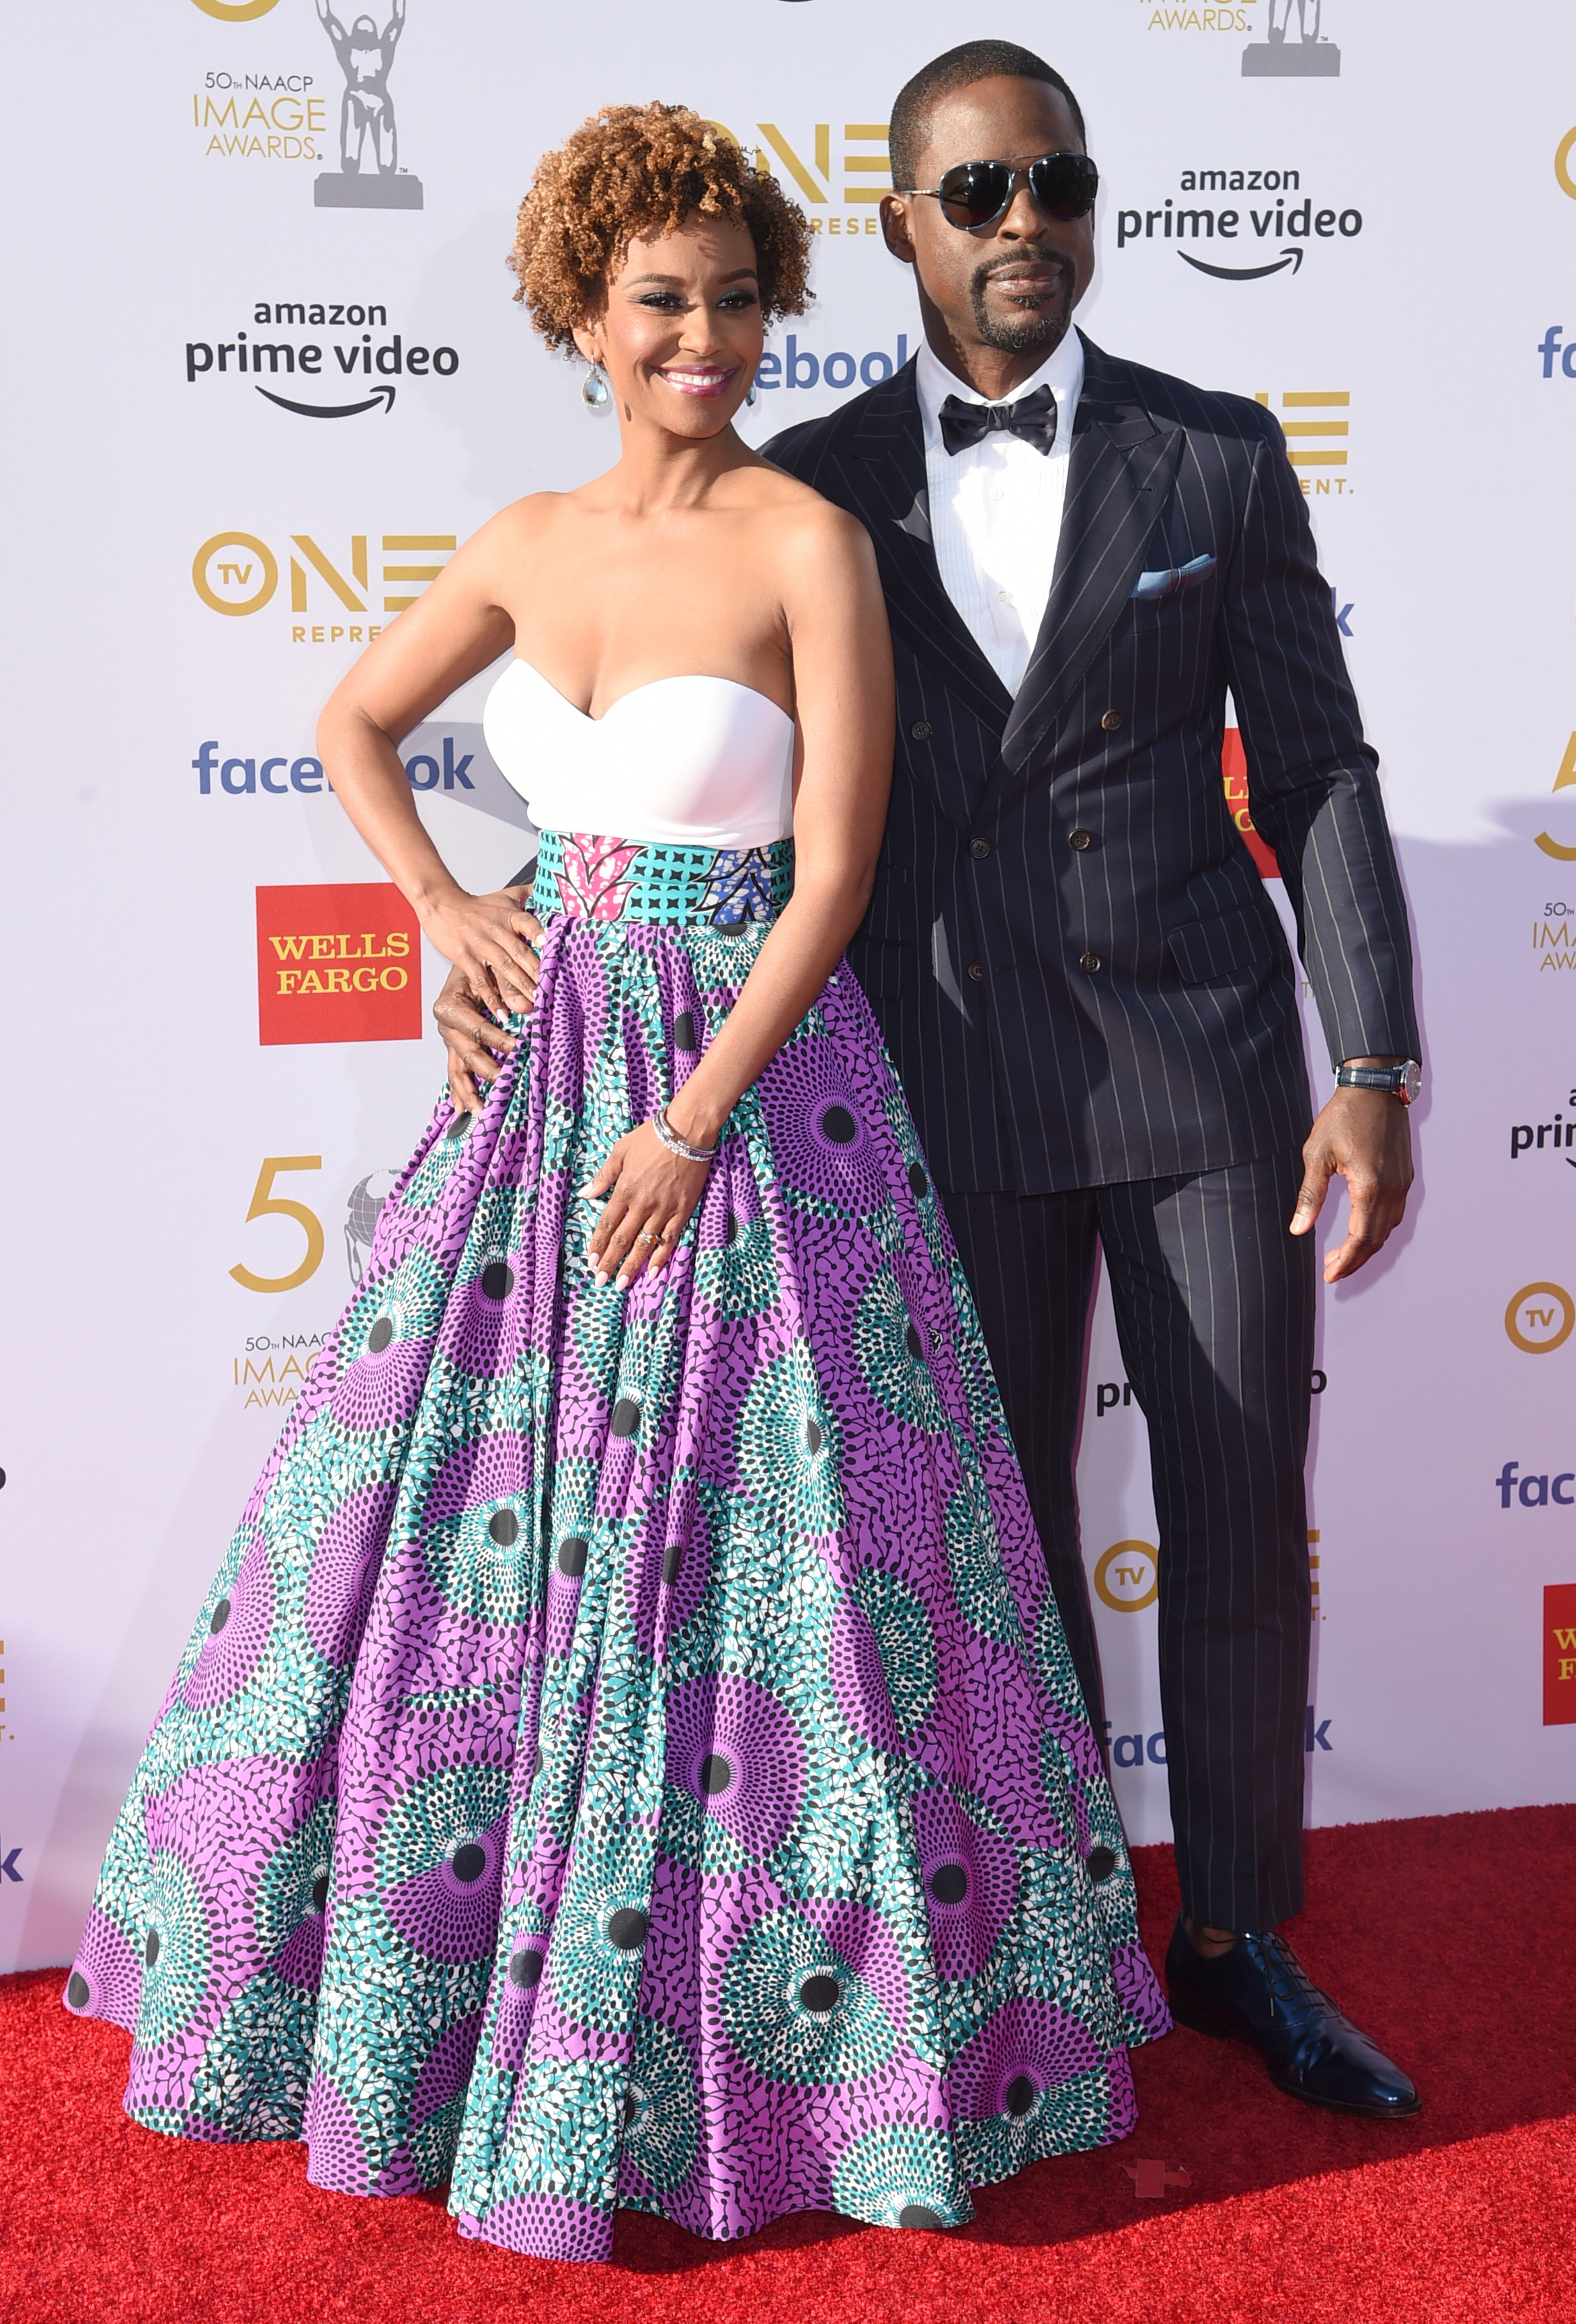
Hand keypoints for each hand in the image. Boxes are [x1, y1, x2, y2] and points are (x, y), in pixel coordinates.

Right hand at [422, 885, 539, 1017]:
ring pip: (503, 968)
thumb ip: (530, 893)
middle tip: (550, 989)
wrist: (442, 905)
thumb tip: (555, 888)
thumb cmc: (478, 905)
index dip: (538, 932)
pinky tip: (503, 1013)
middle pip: (519, 951)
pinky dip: (492, 999)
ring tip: (534, 1003)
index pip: (527, 922)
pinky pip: (481, 981)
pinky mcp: (466, 958)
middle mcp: (497, 930)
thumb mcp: (506, 894)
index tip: (549, 944)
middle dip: (536, 971)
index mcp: (508, 915)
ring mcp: (481, 945)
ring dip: (519, 987)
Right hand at [432, 960, 529, 1116]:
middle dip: (489, 1071)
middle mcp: (446, 1025)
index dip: (498, 1041)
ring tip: (480, 1112)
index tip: (519, 1049)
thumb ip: (508, 988)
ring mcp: (450, 1039)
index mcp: (450, 1006)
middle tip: (507, 1083)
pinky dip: (460, 1091)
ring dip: (469, 1093)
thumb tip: (528, 1007)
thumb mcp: (493, 970)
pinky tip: (462, 1111)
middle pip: (468, 1054)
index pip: (477, 1029)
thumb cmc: (481, 965)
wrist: (468, 960)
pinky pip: (456, 1072)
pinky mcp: (455, 1048)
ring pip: (458, 1070)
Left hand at [585, 1121, 711, 1288]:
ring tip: (622, 1284)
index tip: (591, 1261)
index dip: (598, 1245)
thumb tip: (585, 1194)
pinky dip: (661, 1257)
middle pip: (622, 1239)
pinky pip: (669, 1239)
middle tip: (601, 1281)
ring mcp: (663, 1210)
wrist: (687, 1132)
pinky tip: (653, 1272)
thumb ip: (603, 1176)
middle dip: (610, 1262)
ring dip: (632, 1266)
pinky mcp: (682, 1211)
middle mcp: (642, 1205)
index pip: (607, 1224)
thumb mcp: (620, 1151)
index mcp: (624, 1190)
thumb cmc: (651, 1137)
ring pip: (644, 1244)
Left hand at [1290, 1087, 1413, 1281]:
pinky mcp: (1405, 1175)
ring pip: (1388, 1229)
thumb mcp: (1316, 1155)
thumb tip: (1298, 1231)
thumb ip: (1310, 1196)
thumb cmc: (1342, 1117)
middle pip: (1376, 1240)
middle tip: (1331, 1270)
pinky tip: (1362, 1229)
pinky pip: (1394, 1213)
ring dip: (1367, 1246)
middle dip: (1354, 1260)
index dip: (1345, 1261)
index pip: (1360, 1239)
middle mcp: (1393, 1190)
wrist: (1376, 1088)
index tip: (1329, 1276)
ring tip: (1343, 1255)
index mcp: (1371, 1187)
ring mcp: (1403, 1183)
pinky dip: (1378, 1229)